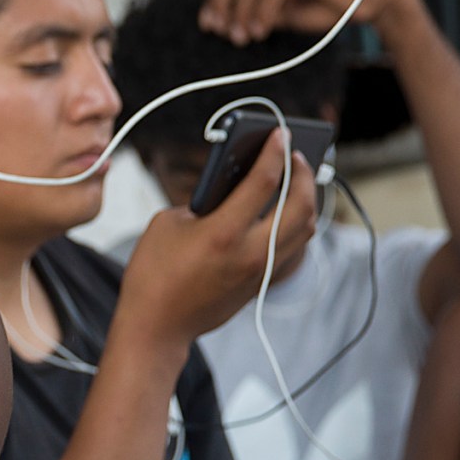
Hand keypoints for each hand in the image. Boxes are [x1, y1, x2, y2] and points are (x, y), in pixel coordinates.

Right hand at [118, 128, 319, 348]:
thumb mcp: (168, 223)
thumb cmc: (153, 272)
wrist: (156, 326)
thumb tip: (231, 187)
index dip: (275, 150)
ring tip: (297, 180)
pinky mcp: (262, 283)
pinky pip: (295, 248)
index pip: (264, 180)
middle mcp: (250, 252)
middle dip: (303, 173)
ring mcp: (260, 270)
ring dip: (307, 199)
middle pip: (300, 204)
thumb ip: (203, 201)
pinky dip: (298, 225)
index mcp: (223, 232)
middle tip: (296, 156)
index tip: (280, 132)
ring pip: (307, 227)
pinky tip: (288, 213)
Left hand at [198, 0, 419, 45]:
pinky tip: (261, 30)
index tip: (209, 23)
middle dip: (223, 4)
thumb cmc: (331, 6)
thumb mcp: (288, 10)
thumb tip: (228, 23)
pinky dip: (262, 12)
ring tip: (244, 37)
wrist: (375, 2)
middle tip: (221, 32)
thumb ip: (260, 11)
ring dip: (242, 14)